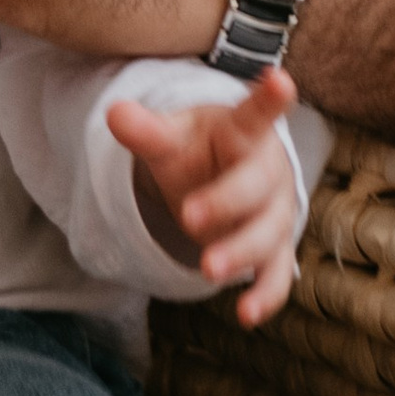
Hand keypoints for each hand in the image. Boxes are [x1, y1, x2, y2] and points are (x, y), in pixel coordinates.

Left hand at [106, 66, 303, 325]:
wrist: (224, 177)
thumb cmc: (199, 151)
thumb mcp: (170, 138)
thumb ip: (146, 131)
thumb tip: (114, 113)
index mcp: (244, 133)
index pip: (256, 114)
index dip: (269, 100)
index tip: (280, 80)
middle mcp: (268, 172)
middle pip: (255, 186)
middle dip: (226, 202)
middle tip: (189, 216)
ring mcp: (275, 212)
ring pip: (267, 234)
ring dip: (240, 252)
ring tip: (208, 270)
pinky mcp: (274, 249)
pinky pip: (275, 274)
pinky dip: (264, 295)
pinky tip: (246, 315)